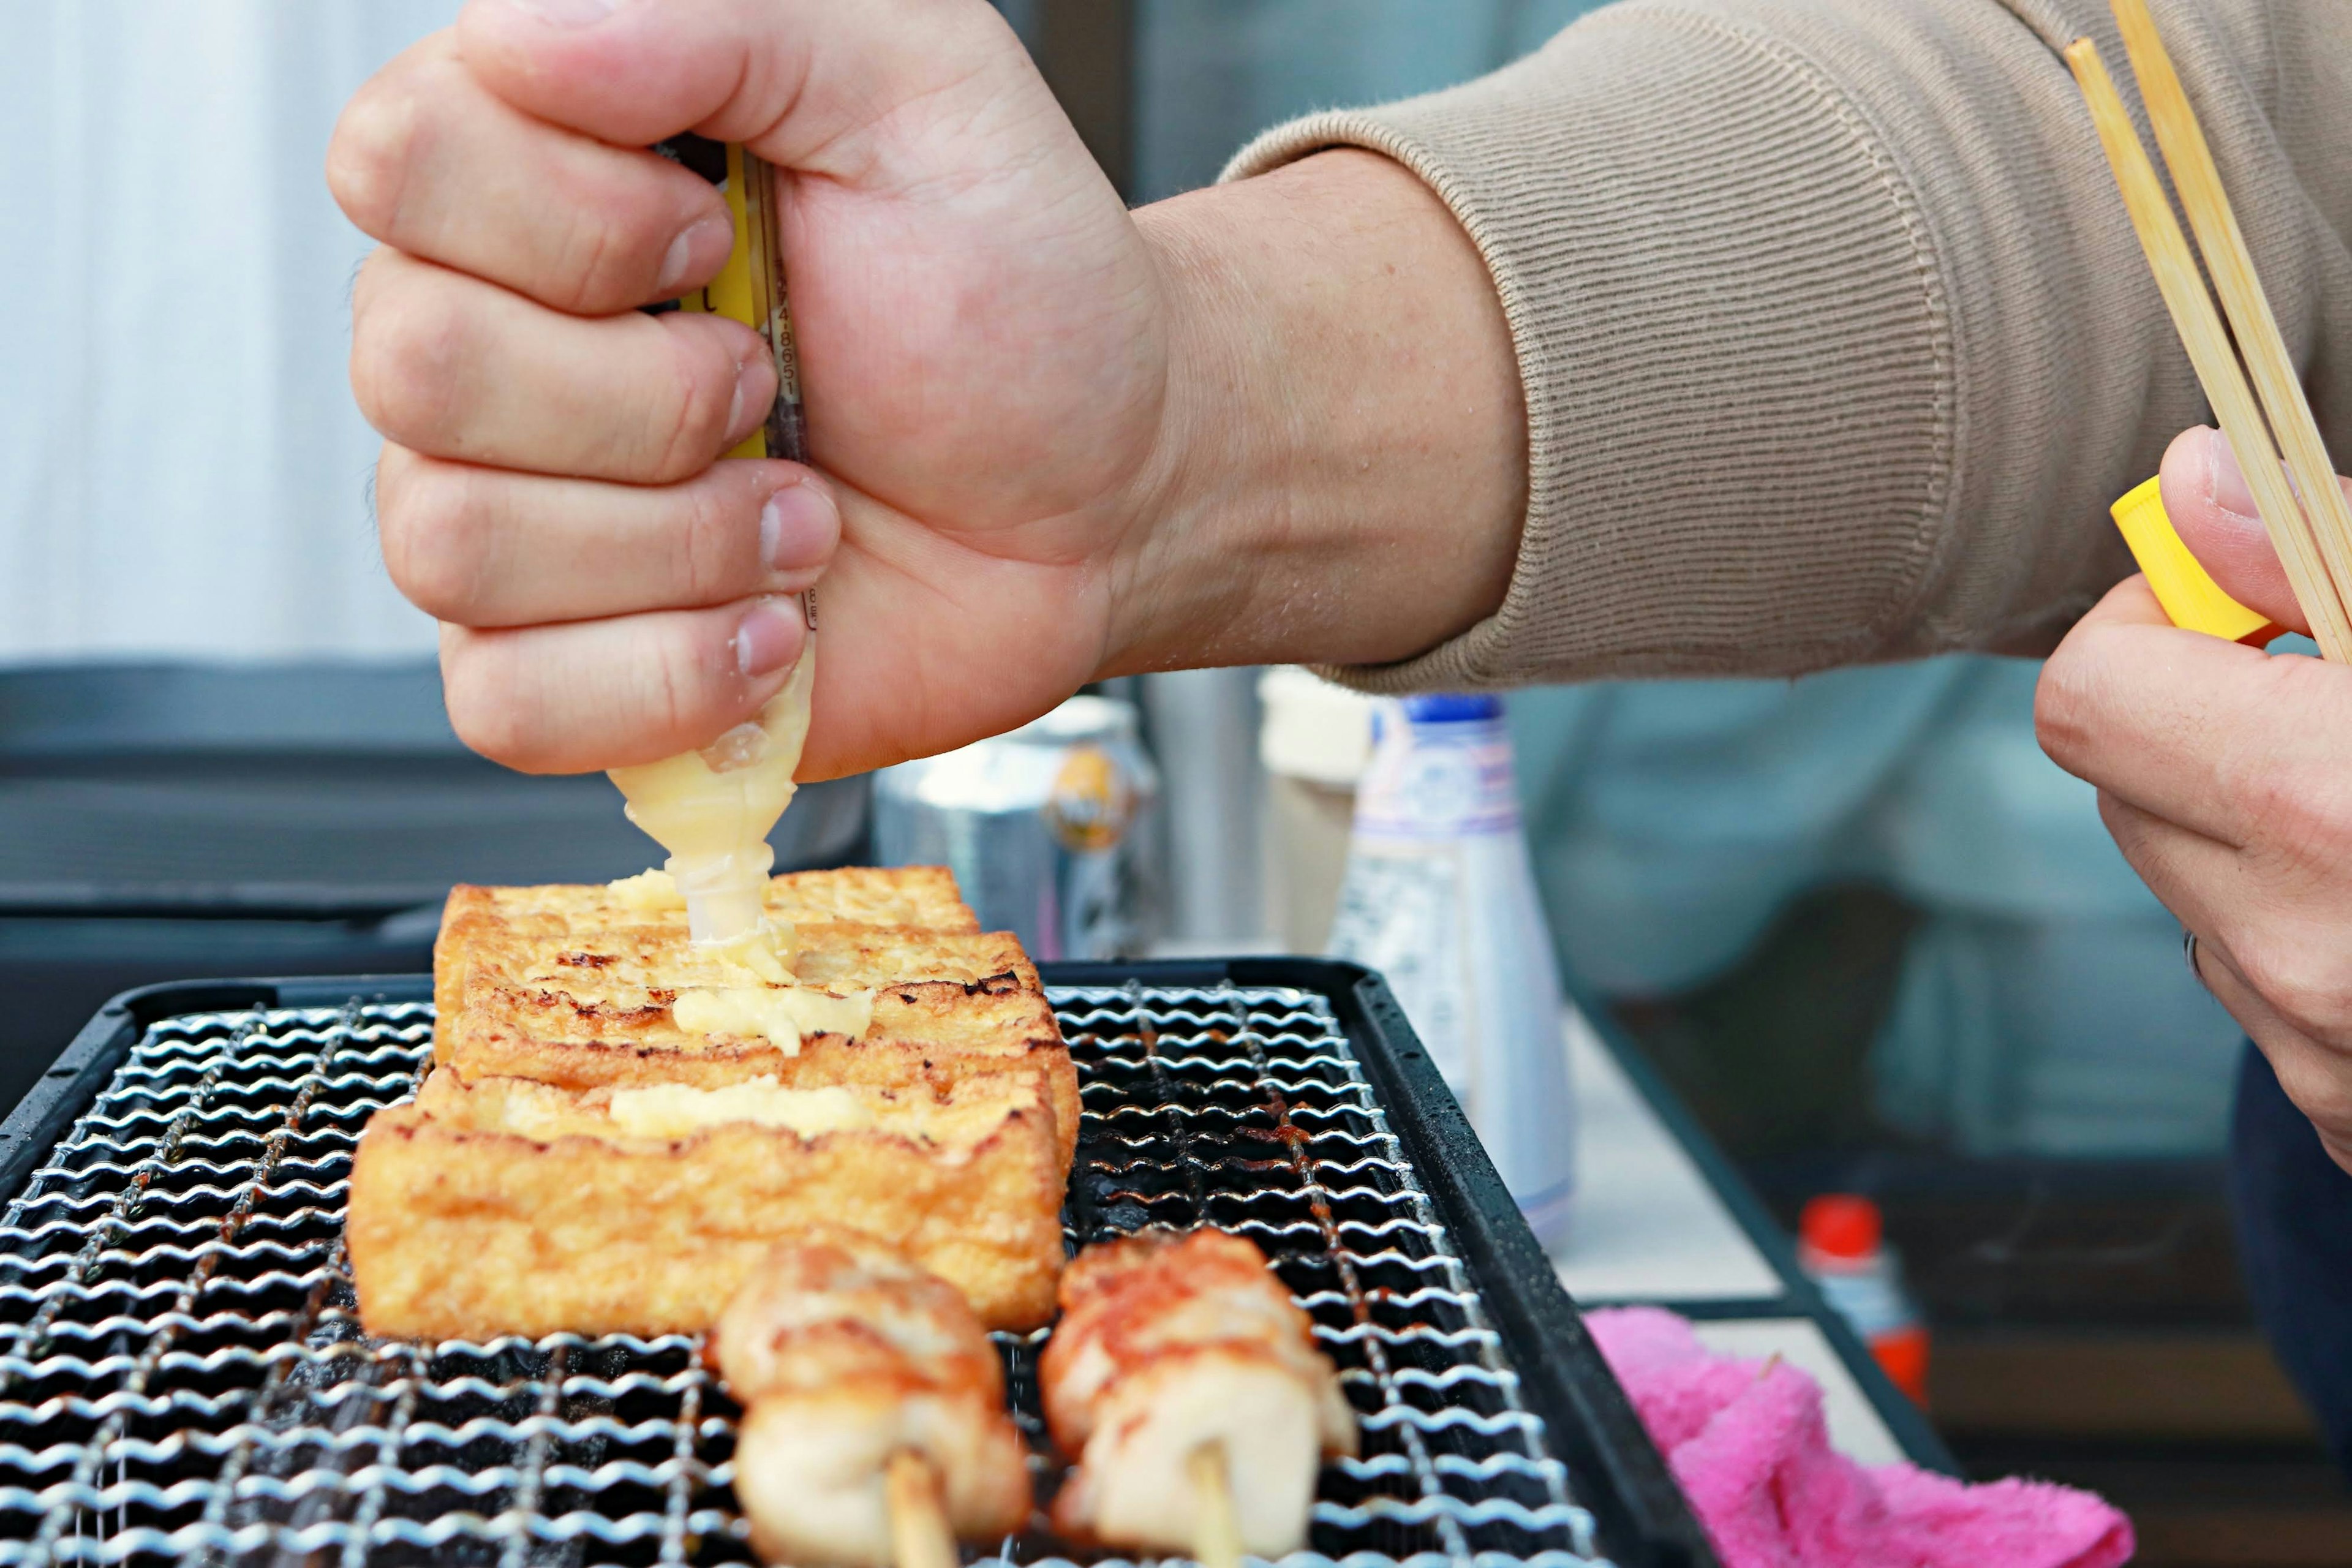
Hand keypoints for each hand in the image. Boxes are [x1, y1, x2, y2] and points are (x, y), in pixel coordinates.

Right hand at [329, 0, 1522, 775]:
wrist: (1103, 492)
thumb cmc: (1015, 297)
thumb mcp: (915, 85)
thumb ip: (728, 21)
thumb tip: (523, 34)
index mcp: (545, 173)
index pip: (394, 164)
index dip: (564, 217)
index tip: (707, 231)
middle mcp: (502, 341)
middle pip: (415, 368)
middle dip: (650, 397)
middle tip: (774, 381)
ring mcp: (521, 515)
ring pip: (452, 545)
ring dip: (684, 543)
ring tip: (804, 516)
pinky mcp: (568, 667)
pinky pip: (506, 700)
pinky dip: (669, 675)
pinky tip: (771, 629)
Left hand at [2037, 426, 2351, 1169]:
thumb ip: (2337, 544)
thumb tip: (2194, 481)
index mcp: (2334, 808)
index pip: (2094, 697)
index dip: (2153, 618)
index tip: (2246, 596)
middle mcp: (2307, 951)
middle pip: (2129, 790)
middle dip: (2214, 717)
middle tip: (2343, 682)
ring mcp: (2329, 1055)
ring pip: (2201, 894)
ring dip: (2273, 828)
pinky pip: (2271, 992)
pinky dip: (2327, 927)